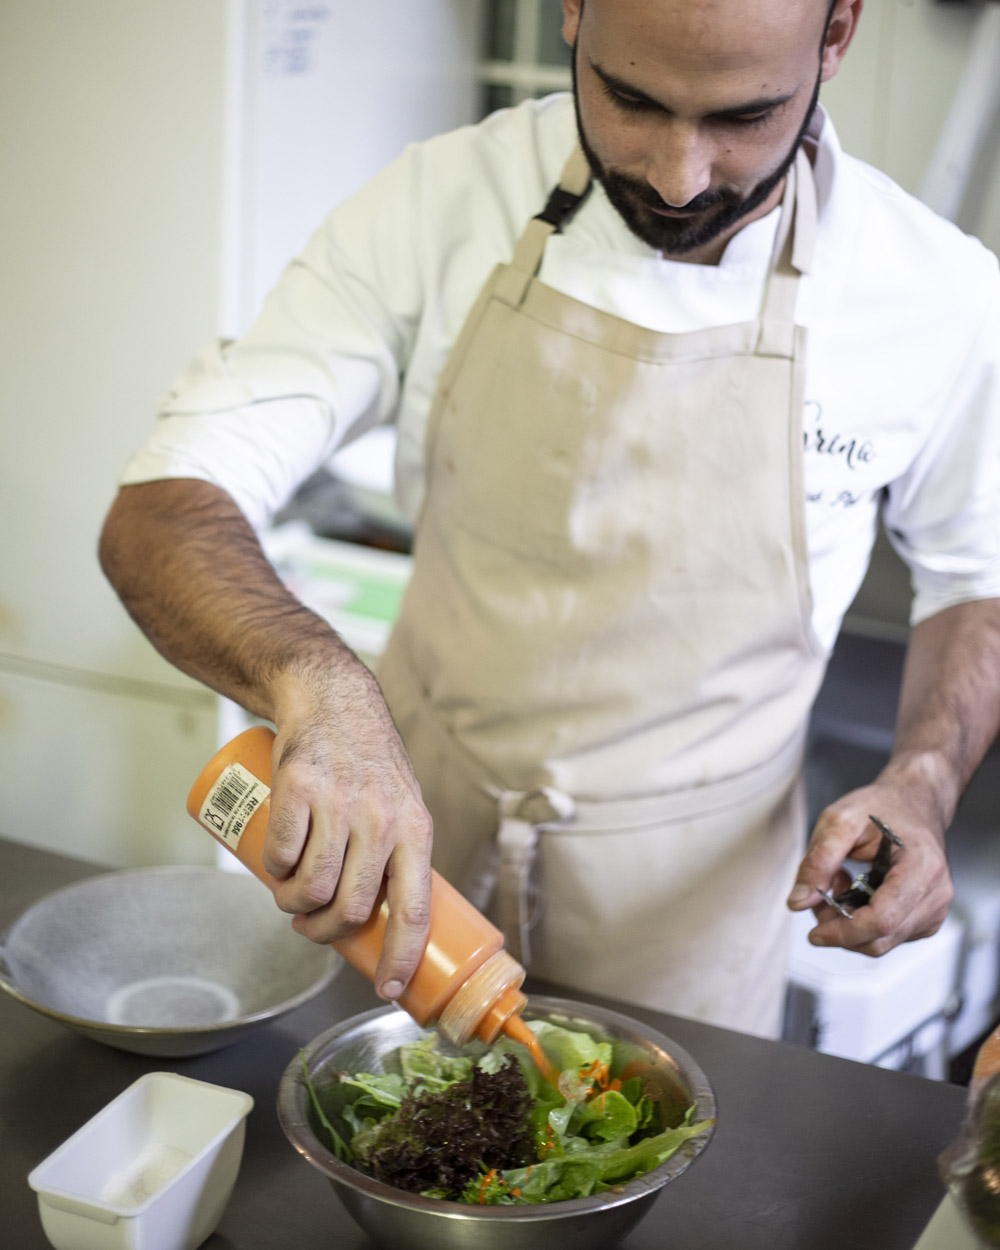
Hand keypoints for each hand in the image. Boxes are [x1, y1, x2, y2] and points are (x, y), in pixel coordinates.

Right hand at [261, 656, 432, 1000]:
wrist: (331, 700)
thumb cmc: (368, 764)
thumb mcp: (401, 806)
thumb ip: (396, 855)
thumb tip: (384, 924)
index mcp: (417, 830)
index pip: (415, 908)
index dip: (401, 956)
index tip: (387, 989)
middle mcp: (383, 818)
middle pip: (353, 908)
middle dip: (326, 932)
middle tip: (313, 926)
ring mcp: (340, 802)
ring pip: (313, 887)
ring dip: (295, 906)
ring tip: (291, 896)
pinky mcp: (300, 787)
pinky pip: (282, 854)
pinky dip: (275, 870)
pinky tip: (277, 864)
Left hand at [786, 776, 952, 954]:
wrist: (912, 803)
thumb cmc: (881, 808)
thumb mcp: (839, 821)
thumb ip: (817, 861)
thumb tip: (799, 902)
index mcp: (922, 868)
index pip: (882, 921)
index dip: (844, 932)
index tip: (814, 932)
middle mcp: (935, 894)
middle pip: (880, 938)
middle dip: (840, 928)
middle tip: (818, 897)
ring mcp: (934, 909)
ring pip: (882, 942)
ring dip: (849, 925)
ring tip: (838, 884)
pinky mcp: (925, 918)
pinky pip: (888, 936)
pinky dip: (863, 923)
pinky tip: (856, 892)